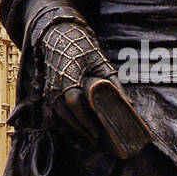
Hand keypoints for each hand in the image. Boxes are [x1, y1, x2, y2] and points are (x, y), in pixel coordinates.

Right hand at [34, 16, 115, 147]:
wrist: (58, 36)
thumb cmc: (81, 47)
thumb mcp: (100, 61)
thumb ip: (113, 82)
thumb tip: (128, 104)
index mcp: (68, 75)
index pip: (74, 102)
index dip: (85, 119)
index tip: (97, 131)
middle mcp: (55, 83)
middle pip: (65, 113)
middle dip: (81, 128)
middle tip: (96, 139)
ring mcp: (49, 88)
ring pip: (59, 113)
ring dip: (74, 126)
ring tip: (89, 136)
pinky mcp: (48, 90)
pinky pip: (56, 110)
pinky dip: (67, 120)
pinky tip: (79, 126)